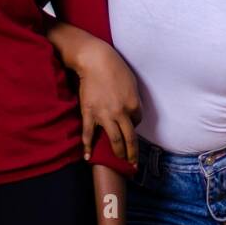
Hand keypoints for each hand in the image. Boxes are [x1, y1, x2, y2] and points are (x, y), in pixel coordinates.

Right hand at [75, 40, 140, 166]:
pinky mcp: (89, 113)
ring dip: (118, 153)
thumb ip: (132, 99)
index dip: (134, 125)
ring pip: (114, 140)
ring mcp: (104, 115)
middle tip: (133, 163)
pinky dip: (88, 146)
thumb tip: (131, 112)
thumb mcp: (131, 83)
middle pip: (129, 138)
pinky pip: (89, 134)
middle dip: (132, 153)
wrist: (95, 61)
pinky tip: (88, 157)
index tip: (131, 126)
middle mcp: (121, 113)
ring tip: (120, 162)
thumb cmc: (115, 68)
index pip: (137, 121)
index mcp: (133, 104)